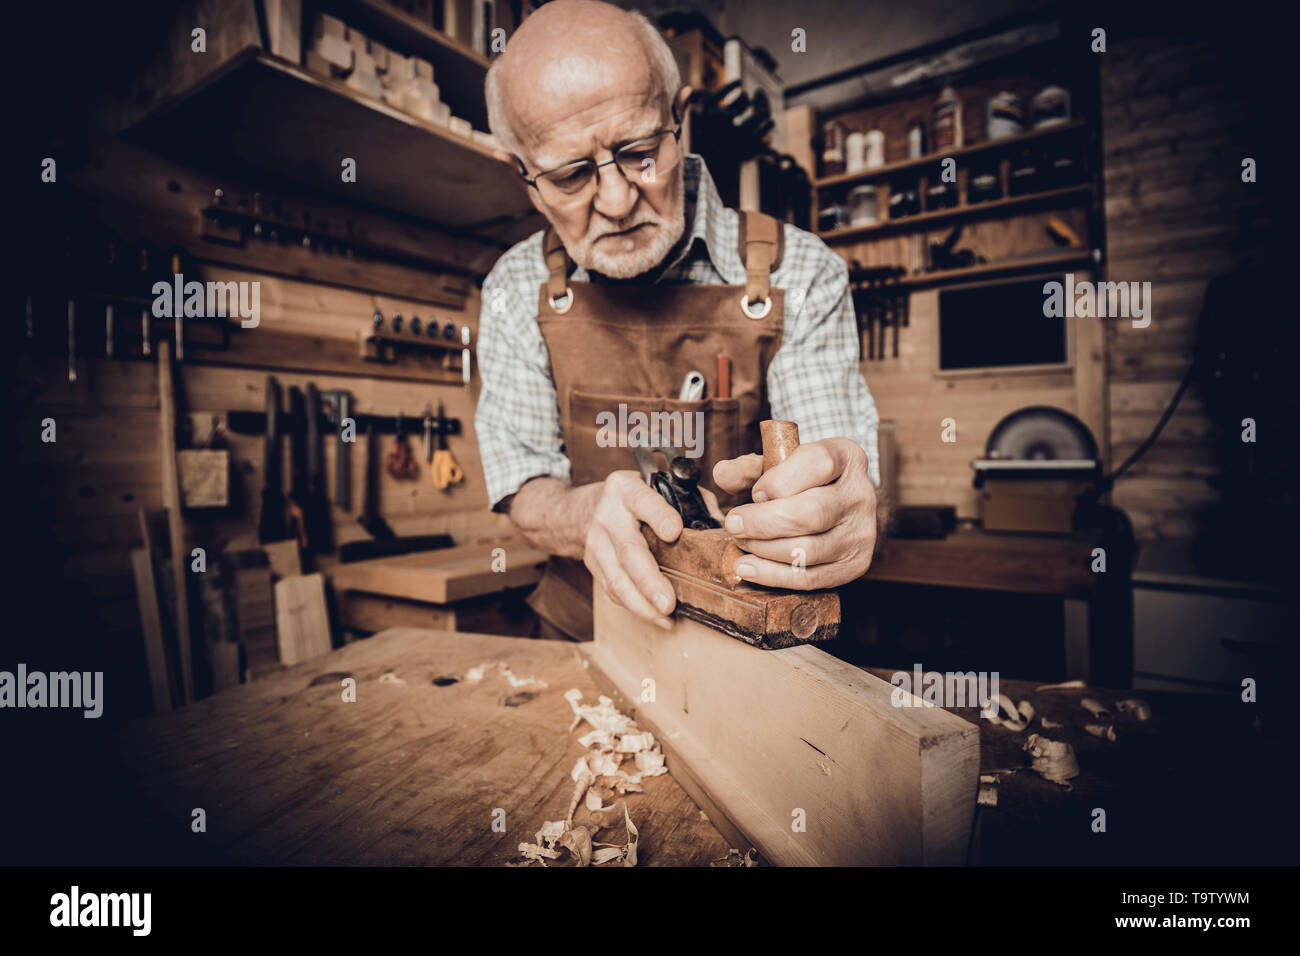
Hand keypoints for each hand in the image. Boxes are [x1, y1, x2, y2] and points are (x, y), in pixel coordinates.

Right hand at [583, 471, 682, 628]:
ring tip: (665, 616)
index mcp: (627, 490)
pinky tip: (657, 617)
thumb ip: (694, 503)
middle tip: (668, 602)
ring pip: (617, 578)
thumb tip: (729, 530)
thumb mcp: (662, 487)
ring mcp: (597, 542)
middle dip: (649, 580)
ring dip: (642, 603)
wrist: (591, 506)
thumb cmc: (640, 499)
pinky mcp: (593, 565)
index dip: (658, 516)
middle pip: (628, 551)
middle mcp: (608, 516)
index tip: (674, 531)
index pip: (642, 501)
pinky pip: (612, 590)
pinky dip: (636, 607)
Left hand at [713, 438, 876, 589]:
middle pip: (811, 513)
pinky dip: (772, 575)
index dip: (778, 480)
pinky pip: (809, 578)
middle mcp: (861, 494)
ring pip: (807, 550)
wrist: (841, 507)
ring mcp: (862, 533)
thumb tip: (722, 474)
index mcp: (847, 458)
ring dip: (763, 549)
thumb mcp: (781, 464)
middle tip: (733, 524)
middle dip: (763, 522)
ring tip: (741, 543)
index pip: (818, 464)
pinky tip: (748, 567)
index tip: (755, 492)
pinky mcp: (854, 565)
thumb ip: (750, 467)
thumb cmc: (805, 481)